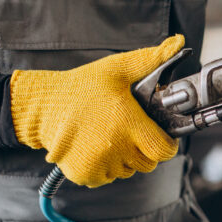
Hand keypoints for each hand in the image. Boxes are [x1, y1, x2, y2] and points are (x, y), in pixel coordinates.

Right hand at [9, 35, 184, 186]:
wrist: (43, 106)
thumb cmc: (82, 87)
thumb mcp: (118, 68)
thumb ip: (151, 59)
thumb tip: (178, 44)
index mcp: (128, 123)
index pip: (164, 150)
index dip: (165, 143)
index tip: (158, 134)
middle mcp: (115, 147)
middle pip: (148, 162)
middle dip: (144, 149)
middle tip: (130, 131)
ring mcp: (99, 163)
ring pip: (128, 171)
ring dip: (125, 158)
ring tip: (109, 135)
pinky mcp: (84, 174)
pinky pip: (107, 177)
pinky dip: (105, 167)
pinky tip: (95, 146)